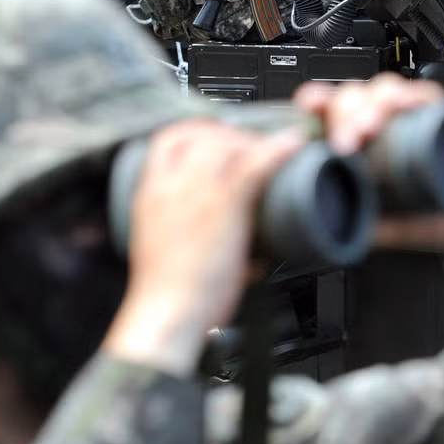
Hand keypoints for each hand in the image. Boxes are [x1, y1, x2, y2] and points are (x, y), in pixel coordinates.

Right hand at [103, 119, 304, 375]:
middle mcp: (171, 183)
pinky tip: (293, 145)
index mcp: (150, 191)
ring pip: (231, 143)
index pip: (170, 137)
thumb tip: (243, 252)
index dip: (198, 129)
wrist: (166, 313)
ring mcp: (198, 189)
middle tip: (255, 146)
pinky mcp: (224, 203)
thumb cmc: (168, 292)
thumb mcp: (165, 247)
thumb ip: (192, 233)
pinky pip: (255, 163)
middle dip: (234, 134)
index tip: (218, 133)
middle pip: (206, 134)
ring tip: (275, 150)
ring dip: (256, 142)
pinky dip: (278, 149)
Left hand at [294, 73, 443, 259]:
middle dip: (347, 110)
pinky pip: (428, 95)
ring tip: (370, 125)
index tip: (309, 105)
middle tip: (348, 137)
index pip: (336, 115)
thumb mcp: (398, 228)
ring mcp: (414, 119)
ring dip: (376, 103)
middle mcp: (387, 127)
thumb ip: (373, 227)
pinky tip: (404, 103)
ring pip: (386, 90)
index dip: (321, 103)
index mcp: (367, 147)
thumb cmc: (438, 218)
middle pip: (357, 97)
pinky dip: (415, 95)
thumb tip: (340, 228)